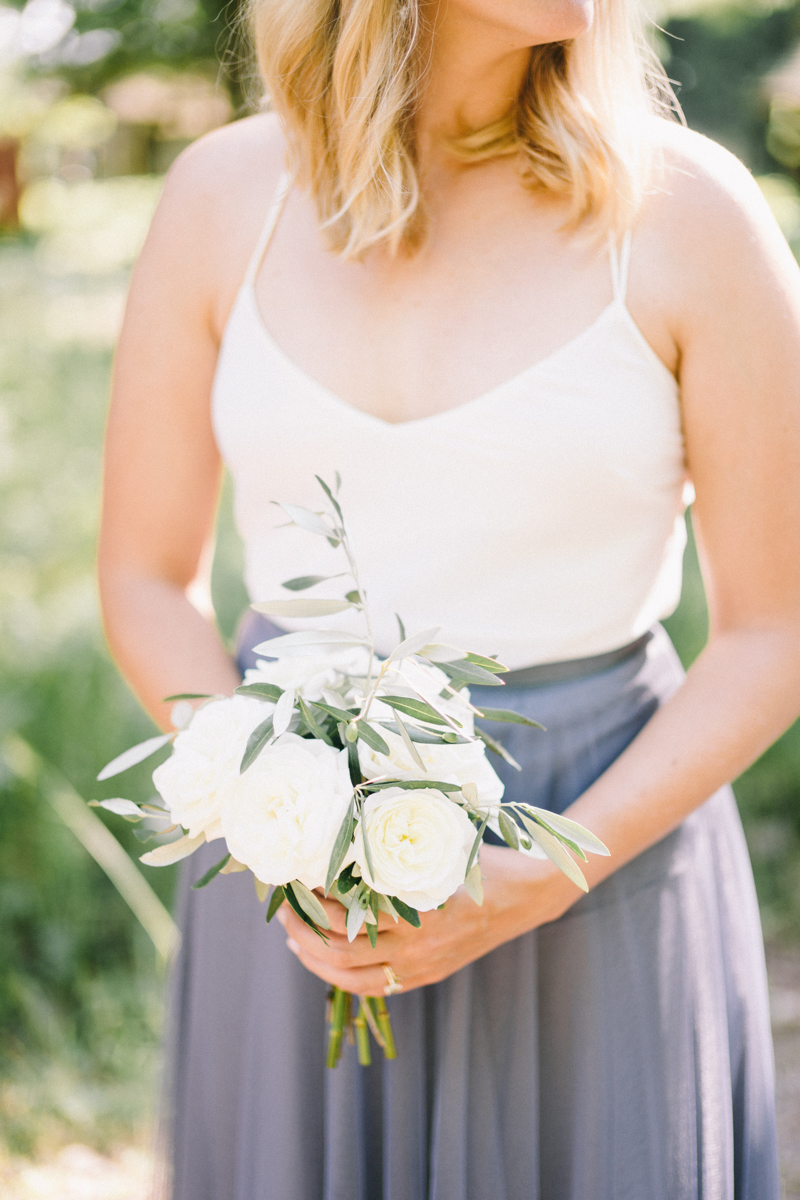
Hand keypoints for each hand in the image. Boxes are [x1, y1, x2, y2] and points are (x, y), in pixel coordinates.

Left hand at [276, 846, 580, 994]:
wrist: (528, 896)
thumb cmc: (484, 859)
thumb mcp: (443, 844)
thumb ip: (401, 844)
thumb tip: (349, 823)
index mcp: (421, 910)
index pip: (350, 913)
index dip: (315, 900)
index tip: (295, 877)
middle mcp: (419, 946)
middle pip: (341, 950)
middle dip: (304, 930)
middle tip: (282, 907)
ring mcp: (423, 966)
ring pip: (352, 977)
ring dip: (315, 958)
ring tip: (292, 936)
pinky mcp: (426, 975)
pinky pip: (374, 986)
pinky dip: (340, 975)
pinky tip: (322, 958)